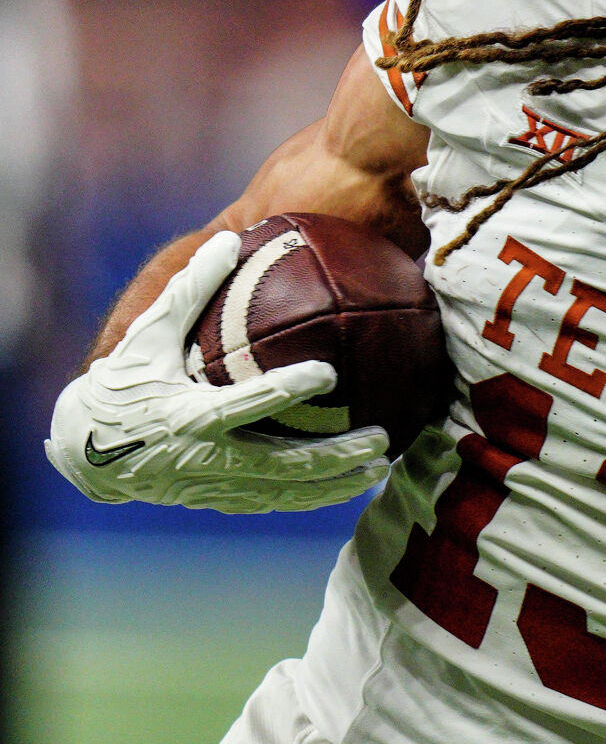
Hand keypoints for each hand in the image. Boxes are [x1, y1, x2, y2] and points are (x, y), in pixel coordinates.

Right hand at [45, 230, 390, 513]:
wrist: (85, 451)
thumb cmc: (121, 383)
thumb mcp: (148, 335)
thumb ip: (191, 289)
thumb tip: (230, 240)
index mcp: (188, 415)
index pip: (248, 403)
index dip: (289, 389)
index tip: (330, 372)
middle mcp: (205, 458)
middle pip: (284, 464)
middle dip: (337, 455)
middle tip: (383, 438)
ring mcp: (213, 486)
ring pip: (287, 492)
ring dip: (336, 484)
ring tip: (380, 468)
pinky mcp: (217, 501)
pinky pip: (274, 503)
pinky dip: (313, 497)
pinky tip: (348, 486)